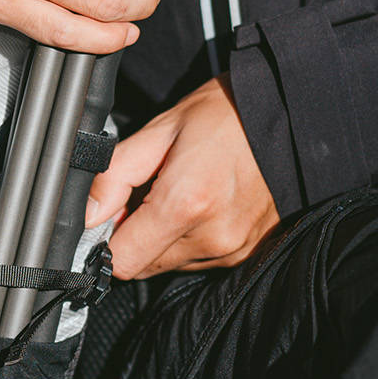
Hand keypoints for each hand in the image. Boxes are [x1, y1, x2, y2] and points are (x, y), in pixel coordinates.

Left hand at [86, 77, 280, 278]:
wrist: (290, 113)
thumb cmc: (226, 115)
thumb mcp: (159, 131)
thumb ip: (115, 175)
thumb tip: (87, 214)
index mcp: (185, 204)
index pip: (121, 262)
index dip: (106, 241)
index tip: (111, 215)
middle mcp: (212, 236)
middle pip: (144, 265)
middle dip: (136, 235)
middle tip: (150, 192)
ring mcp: (233, 249)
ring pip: (170, 264)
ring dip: (164, 237)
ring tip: (183, 192)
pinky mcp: (247, 252)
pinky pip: (200, 259)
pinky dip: (191, 238)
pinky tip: (204, 203)